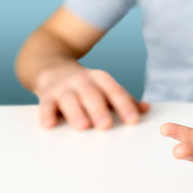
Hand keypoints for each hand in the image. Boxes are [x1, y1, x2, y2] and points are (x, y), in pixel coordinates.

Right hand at [34, 64, 149, 129]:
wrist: (51, 66)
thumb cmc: (85, 85)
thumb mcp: (105, 87)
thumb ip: (124, 99)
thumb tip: (146, 109)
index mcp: (101, 79)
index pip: (115, 92)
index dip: (125, 105)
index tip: (133, 120)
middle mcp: (82, 81)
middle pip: (92, 95)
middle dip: (99, 110)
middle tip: (106, 125)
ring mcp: (63, 87)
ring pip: (69, 100)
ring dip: (76, 113)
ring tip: (82, 126)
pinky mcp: (46, 95)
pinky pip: (45, 105)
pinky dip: (46, 115)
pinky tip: (49, 125)